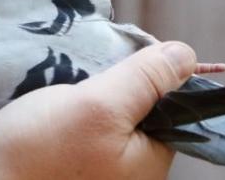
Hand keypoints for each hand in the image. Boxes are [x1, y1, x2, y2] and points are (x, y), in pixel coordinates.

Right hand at [0, 42, 196, 179]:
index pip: (170, 110)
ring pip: (95, 109)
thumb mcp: (100, 107)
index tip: (125, 58)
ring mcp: (84, 164)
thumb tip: (186, 55)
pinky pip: (64, 119)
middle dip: (108, 81)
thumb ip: (145, 80)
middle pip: (131, 106)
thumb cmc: (38, 155)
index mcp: (144, 165)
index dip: (152, 76)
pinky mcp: (51, 155)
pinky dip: (54, 101)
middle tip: (84, 73)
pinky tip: (40, 93)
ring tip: (59, 79)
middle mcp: (119, 169)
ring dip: (77, 88)